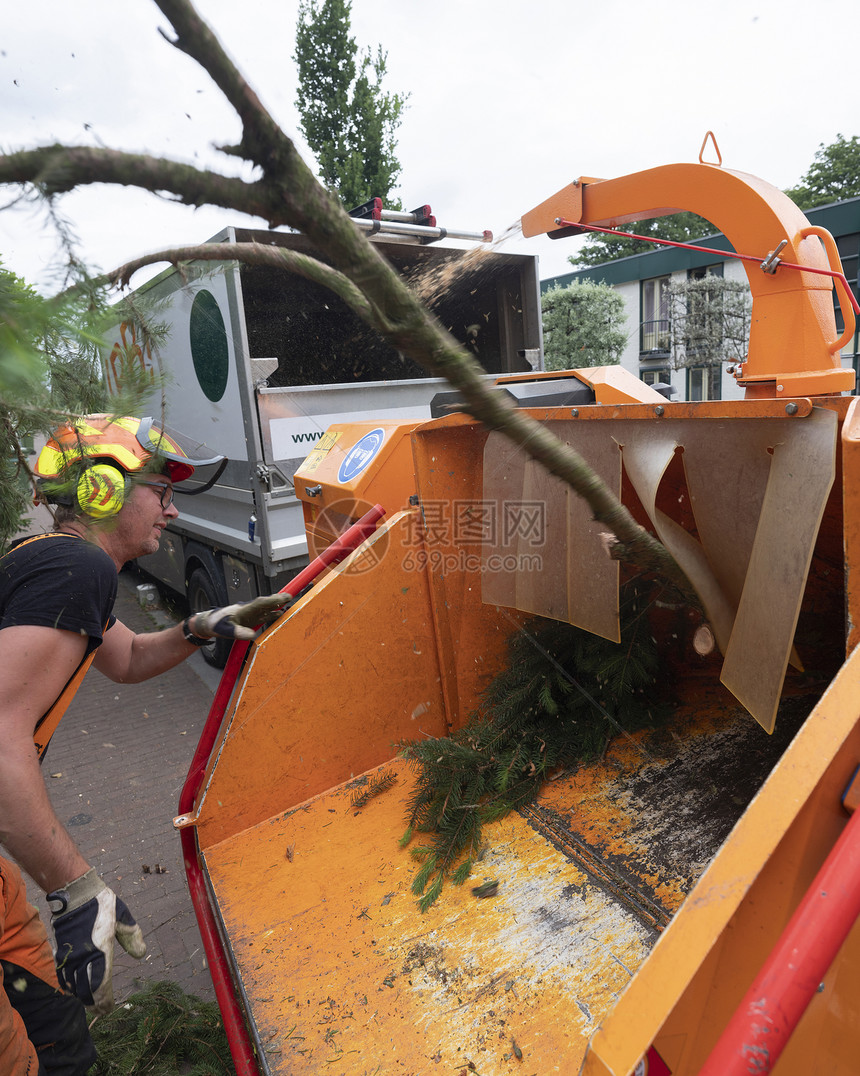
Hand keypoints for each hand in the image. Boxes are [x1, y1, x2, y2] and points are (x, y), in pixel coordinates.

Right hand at [48, 868, 145, 1013]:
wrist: (76, 894)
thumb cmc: (102, 904)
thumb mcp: (123, 917)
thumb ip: (132, 937)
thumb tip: (142, 955)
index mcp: (102, 950)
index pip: (103, 984)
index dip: (106, 1001)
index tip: (110, 1009)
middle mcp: (84, 958)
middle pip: (87, 992)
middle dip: (95, 1004)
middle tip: (102, 1011)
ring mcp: (71, 957)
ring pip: (74, 987)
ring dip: (82, 998)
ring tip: (91, 1003)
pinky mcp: (62, 953)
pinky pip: (63, 978)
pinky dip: (70, 988)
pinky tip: (75, 990)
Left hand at [190, 592, 293, 640]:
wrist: (210, 623)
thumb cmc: (217, 624)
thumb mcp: (225, 630)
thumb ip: (238, 632)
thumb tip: (252, 635)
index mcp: (243, 609)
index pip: (260, 603)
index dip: (272, 600)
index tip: (283, 597)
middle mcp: (249, 609)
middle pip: (266, 603)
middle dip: (278, 599)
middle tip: (290, 596)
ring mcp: (251, 614)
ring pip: (266, 607)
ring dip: (277, 605)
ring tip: (289, 603)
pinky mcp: (251, 619)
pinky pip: (265, 615)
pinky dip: (273, 613)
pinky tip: (280, 614)